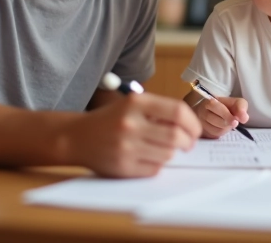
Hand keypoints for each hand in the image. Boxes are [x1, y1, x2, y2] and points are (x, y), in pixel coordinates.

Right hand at [64, 92, 201, 177]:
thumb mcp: (132, 105)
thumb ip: (159, 111)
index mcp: (136, 102)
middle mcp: (130, 123)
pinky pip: (154, 169)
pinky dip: (156, 164)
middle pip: (176, 135)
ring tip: (162, 148)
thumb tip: (191, 126)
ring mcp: (126, 146)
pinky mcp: (122, 166)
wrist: (76, 137)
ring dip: (171, 153)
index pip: (177, 111)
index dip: (192, 123)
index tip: (195, 130)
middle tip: (188, 144)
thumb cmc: (111, 120)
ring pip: (168, 154)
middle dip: (188, 142)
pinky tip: (147, 157)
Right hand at [192, 96, 248, 138]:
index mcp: (210, 102)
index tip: (235, 121)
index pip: (216, 107)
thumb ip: (241, 107)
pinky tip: (222, 129)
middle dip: (227, 123)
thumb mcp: (235, 103)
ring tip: (227, 124)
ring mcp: (200, 123)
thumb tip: (244, 118)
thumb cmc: (226, 107)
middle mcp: (202, 112)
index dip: (227, 115)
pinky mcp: (202, 133)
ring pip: (215, 130)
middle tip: (234, 123)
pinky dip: (220, 133)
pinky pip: (213, 136)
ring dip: (225, 129)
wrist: (213, 113)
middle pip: (215, 120)